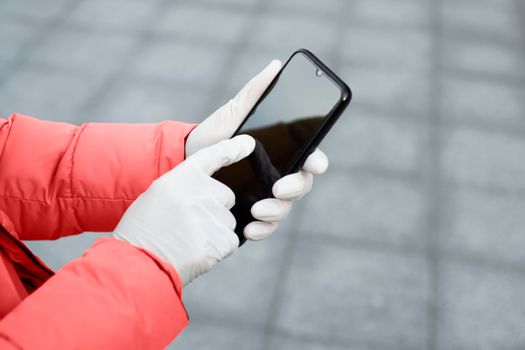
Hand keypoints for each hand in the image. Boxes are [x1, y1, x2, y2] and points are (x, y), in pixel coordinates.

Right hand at [113, 135, 255, 284]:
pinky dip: (217, 250)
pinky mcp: (221, 239)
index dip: (231, 149)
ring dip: (214, 233)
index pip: (211, 155)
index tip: (248, 143)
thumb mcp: (156, 197)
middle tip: (188, 227)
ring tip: (187, 243)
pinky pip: (230, 242)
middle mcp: (200, 192)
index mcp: (180, 178)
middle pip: (226, 197)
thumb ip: (183, 189)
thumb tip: (206, 194)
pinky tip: (195, 254)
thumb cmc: (140, 233)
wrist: (137, 264)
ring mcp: (212, 215)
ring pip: (227, 222)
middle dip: (215, 211)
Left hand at [185, 60, 328, 240]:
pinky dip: (262, 230)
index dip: (317, 161)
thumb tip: (275, 67)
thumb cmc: (211, 137)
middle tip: (277, 188)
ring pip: (285, 208)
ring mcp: (266, 196)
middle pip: (301, 185)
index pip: (309, 158)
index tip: (313, 163)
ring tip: (258, 210)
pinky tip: (250, 230)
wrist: (183, 163)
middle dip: (294, 189)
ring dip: (277, 211)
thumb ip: (254, 93)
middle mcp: (278, 175)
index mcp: (280, 152)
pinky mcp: (251, 213)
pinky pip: (266, 226)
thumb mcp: (231, 114)